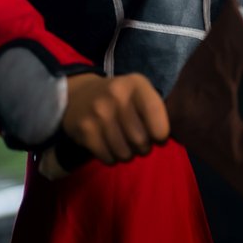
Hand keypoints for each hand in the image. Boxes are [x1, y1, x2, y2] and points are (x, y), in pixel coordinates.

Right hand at [38, 73, 169, 178]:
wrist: (80, 94)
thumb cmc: (120, 98)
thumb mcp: (140, 93)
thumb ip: (155, 111)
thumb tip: (162, 139)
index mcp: (136, 84)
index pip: (156, 116)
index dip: (160, 134)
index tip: (157, 135)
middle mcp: (117, 95)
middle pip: (141, 140)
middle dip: (143, 147)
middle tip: (138, 141)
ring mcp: (98, 113)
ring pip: (125, 153)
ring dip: (128, 154)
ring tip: (123, 142)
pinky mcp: (85, 130)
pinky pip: (108, 158)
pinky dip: (112, 157)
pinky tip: (109, 144)